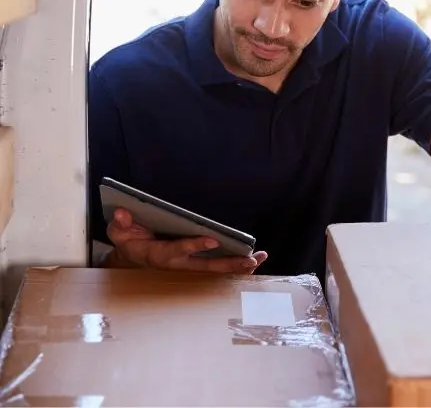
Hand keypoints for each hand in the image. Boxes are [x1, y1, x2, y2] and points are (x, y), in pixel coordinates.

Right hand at [106, 208, 266, 273]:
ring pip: (216, 269)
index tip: (212, 240)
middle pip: (206, 266)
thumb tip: (123, 212)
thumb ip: (120, 224)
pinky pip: (219, 267)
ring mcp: (188, 266)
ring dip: (238, 265)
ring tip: (260, 258)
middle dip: (229, 263)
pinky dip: (236, 265)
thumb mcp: (118, 232)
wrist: (131, 258)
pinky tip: (255, 260)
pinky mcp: (195, 264)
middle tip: (250, 259)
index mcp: (159, 254)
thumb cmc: (129, 241)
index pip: (178, 249)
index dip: (194, 245)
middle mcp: (178, 263)